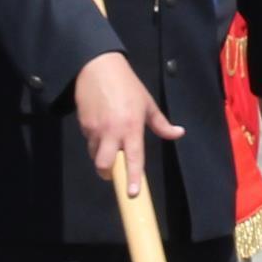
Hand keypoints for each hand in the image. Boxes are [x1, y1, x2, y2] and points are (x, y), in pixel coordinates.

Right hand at [75, 51, 182, 187]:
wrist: (97, 67)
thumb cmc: (127, 85)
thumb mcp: (147, 103)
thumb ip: (161, 123)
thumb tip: (178, 133)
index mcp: (132, 127)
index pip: (134, 158)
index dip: (133, 178)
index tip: (133, 194)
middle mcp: (112, 132)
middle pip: (104, 165)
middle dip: (107, 173)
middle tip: (112, 170)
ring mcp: (95, 129)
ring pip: (94, 154)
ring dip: (100, 154)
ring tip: (108, 140)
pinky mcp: (82, 124)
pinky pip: (88, 140)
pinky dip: (94, 139)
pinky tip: (100, 125)